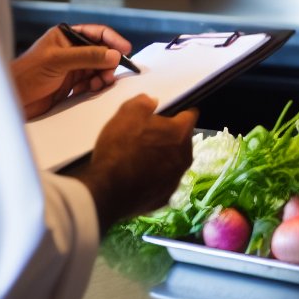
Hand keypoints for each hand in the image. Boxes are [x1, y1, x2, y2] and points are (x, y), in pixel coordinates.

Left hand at [11, 24, 132, 118]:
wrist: (13, 100)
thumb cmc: (27, 74)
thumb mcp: (58, 61)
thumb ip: (87, 56)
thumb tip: (115, 55)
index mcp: (66, 37)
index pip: (97, 33)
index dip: (113, 40)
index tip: (125, 50)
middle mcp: (71, 50)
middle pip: (102, 52)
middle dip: (108, 63)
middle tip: (109, 74)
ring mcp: (73, 67)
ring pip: (100, 68)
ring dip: (103, 76)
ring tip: (99, 84)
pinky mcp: (72, 83)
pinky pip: (93, 82)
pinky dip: (96, 86)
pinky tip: (89, 90)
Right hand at [72, 94, 196, 232]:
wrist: (108, 190)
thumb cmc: (120, 147)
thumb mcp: (127, 114)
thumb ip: (143, 103)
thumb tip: (152, 101)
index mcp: (180, 133)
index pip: (190, 116)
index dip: (180, 113)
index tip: (170, 115)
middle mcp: (185, 156)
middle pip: (181, 141)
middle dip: (169, 138)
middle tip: (146, 138)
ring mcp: (176, 179)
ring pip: (173, 163)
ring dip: (162, 159)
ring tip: (140, 159)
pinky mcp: (165, 196)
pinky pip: (162, 182)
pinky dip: (154, 179)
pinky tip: (138, 178)